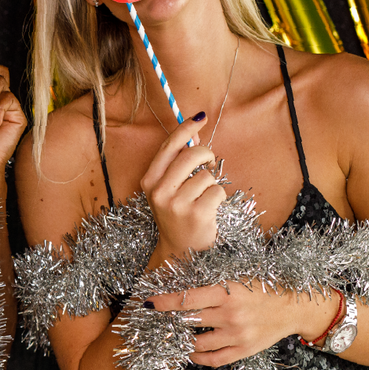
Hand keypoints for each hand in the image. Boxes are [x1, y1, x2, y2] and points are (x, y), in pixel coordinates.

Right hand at [140, 111, 223, 258]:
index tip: (200, 117)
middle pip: (191, 155)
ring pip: (207, 175)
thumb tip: (194, 133)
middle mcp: (160, 191)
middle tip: (210, 163)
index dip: (186, 128)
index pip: (169, 146)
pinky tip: (210, 208)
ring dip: (211, 183)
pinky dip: (218, 197)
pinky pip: (217, 191)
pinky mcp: (196, 214)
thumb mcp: (168, 189)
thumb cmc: (177, 214)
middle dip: (207, 154)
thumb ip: (177, 163)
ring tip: (204, 197)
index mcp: (149, 181)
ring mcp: (177, 204)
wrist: (179, 252)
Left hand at [153, 282, 338, 365]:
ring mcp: (237, 335)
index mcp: (227, 291)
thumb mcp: (238, 276)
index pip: (186, 298)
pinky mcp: (244, 350)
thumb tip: (180, 280)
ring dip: (181, 340)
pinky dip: (197, 357)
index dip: (164, 302)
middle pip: (189, 321)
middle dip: (170, 320)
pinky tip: (190, 352)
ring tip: (172, 335)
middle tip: (158, 319)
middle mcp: (230, 314)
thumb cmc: (264, 286)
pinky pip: (213, 360)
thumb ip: (212, 280)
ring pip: (197, 343)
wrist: (295, 306)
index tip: (148, 303)